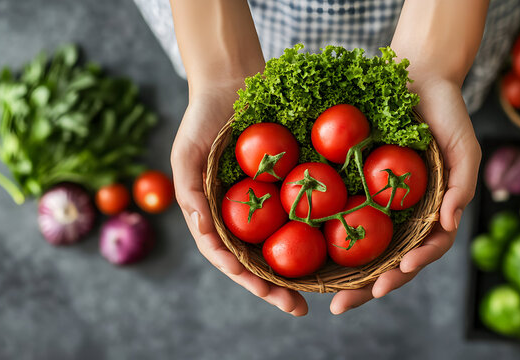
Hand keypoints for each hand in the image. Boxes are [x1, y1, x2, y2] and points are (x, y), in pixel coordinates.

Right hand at [171, 83, 308, 315]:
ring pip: (281, 244)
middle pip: (258, 261)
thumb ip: (189, 191)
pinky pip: (301, 210)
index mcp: (214, 216)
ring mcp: (264, 203)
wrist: (233, 83)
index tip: (266, 291)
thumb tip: (201, 227)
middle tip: (298, 307)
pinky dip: (314, 231)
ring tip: (319, 291)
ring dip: (297, 271)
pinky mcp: (286, 186)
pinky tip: (333, 247)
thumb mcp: (186, 154)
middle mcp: (240, 216)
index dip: (246, 278)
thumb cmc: (203, 119)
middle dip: (275, 288)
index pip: (228, 257)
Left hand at [330, 77, 480, 313]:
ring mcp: (382, 202)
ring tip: (329, 295)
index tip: (394, 277)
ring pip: (365, 246)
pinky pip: (345, 212)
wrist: (419, 78)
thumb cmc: (448, 114)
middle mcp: (406, 213)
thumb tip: (450, 224)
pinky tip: (311, 248)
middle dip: (370, 286)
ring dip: (349, 274)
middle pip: (390, 259)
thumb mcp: (464, 148)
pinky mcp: (359, 185)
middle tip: (343, 306)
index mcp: (433, 211)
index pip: (425, 250)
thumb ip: (462, 186)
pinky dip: (331, 233)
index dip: (411, 268)